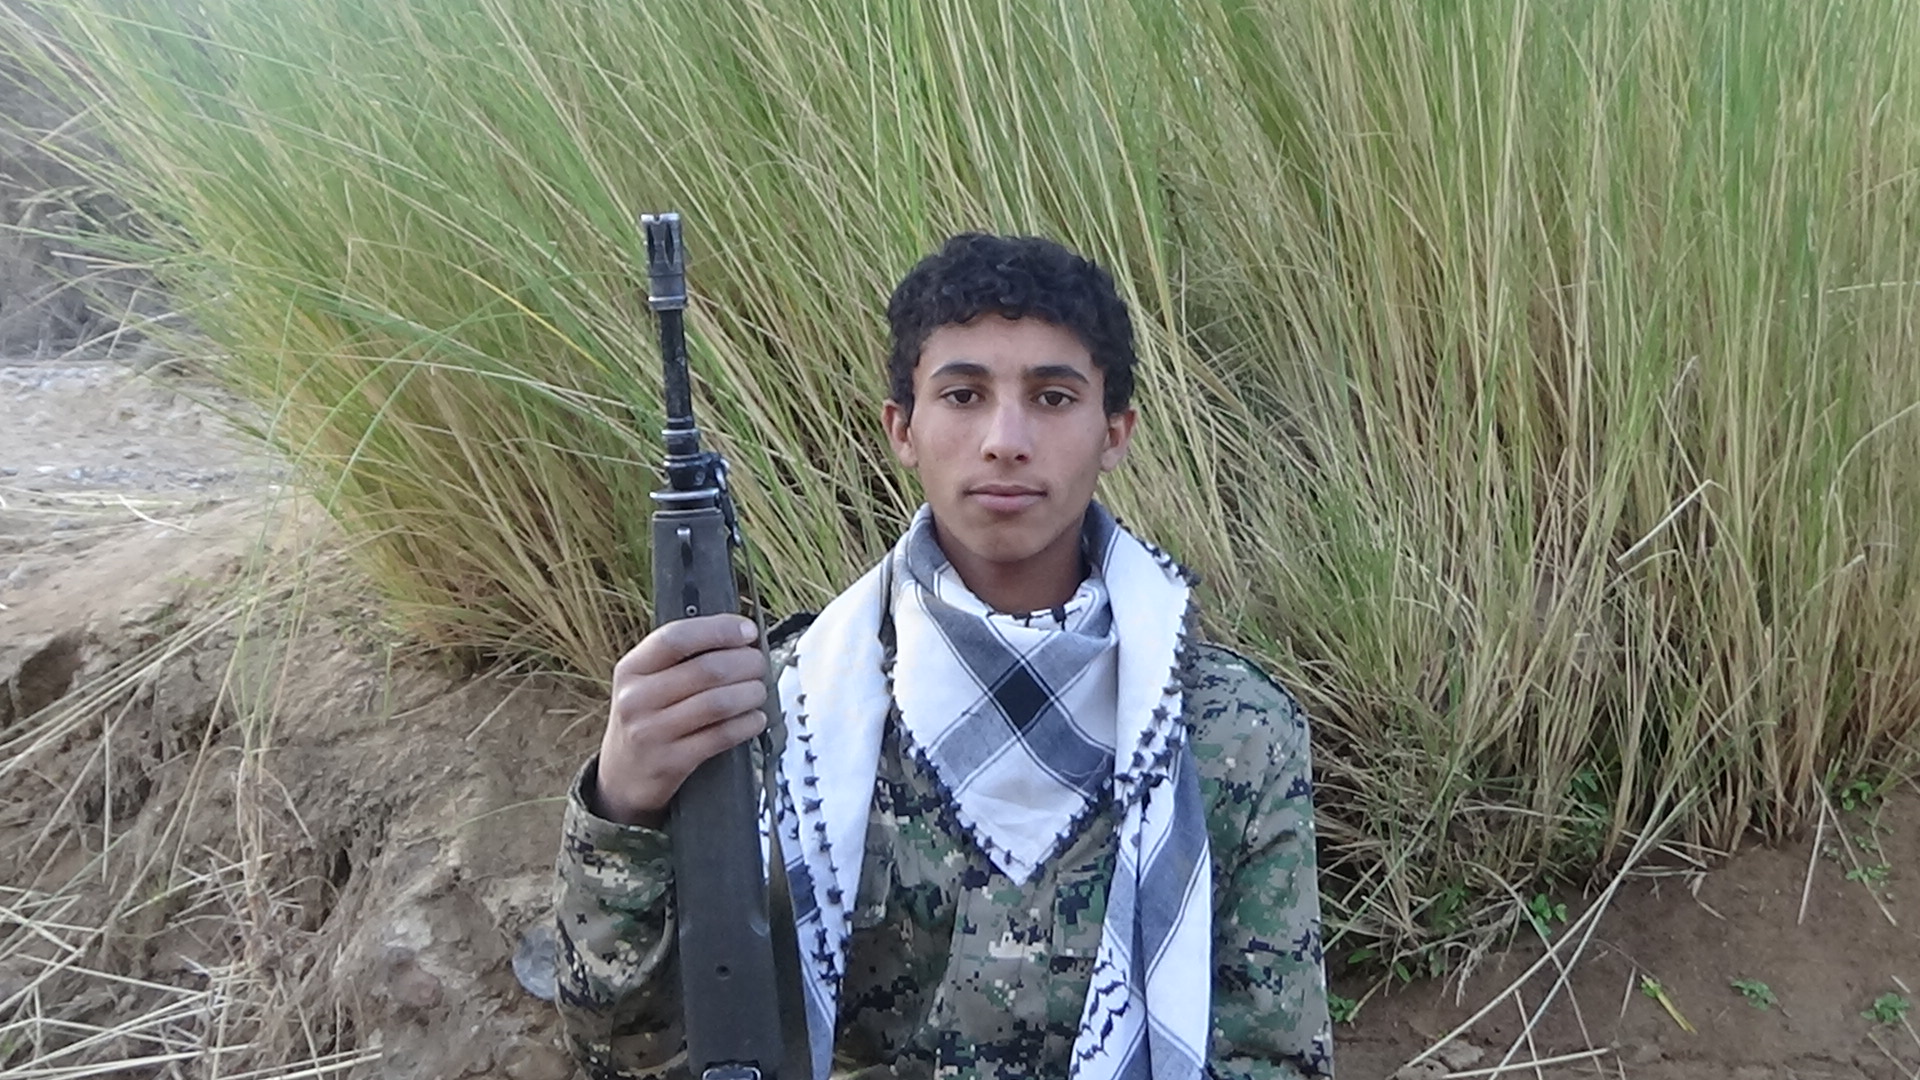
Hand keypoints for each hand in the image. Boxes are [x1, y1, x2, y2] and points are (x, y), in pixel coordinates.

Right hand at [594, 614, 767, 826]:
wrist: (621, 777)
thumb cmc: (644, 719)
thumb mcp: (644, 682)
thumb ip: (680, 657)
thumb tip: (737, 634)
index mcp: (631, 669)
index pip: (676, 638)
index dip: (718, 630)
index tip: (747, 631)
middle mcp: (637, 699)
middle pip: (706, 670)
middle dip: (745, 663)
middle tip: (759, 664)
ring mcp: (652, 732)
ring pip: (718, 702)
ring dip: (750, 693)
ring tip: (759, 690)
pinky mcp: (672, 762)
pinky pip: (721, 736)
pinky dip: (747, 724)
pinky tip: (755, 718)